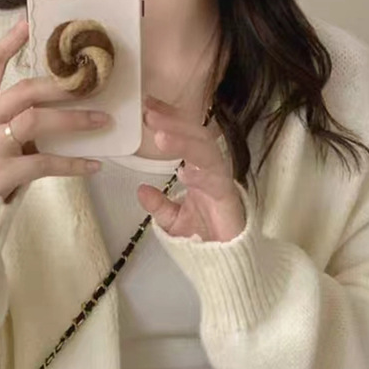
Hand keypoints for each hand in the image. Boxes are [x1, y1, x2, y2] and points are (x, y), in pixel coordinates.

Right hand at [0, 18, 111, 201]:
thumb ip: (11, 110)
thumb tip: (59, 94)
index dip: (8, 43)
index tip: (28, 25)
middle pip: (24, 91)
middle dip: (60, 86)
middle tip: (89, 83)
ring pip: (35, 121)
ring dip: (73, 119)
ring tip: (102, 120)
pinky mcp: (5, 172)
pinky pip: (44, 164)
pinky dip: (72, 165)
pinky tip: (94, 165)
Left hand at [137, 96, 245, 241]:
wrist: (226, 261)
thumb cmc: (204, 238)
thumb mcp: (174, 221)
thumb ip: (159, 206)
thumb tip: (141, 190)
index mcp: (198, 170)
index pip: (184, 137)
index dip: (169, 120)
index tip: (148, 107)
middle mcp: (210, 169)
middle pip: (195, 136)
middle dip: (174, 123)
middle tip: (150, 112)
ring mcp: (220, 181)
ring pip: (205, 152)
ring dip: (183, 142)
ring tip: (159, 136)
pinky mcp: (228, 197)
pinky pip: (216, 179)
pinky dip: (200, 173)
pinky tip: (185, 170)